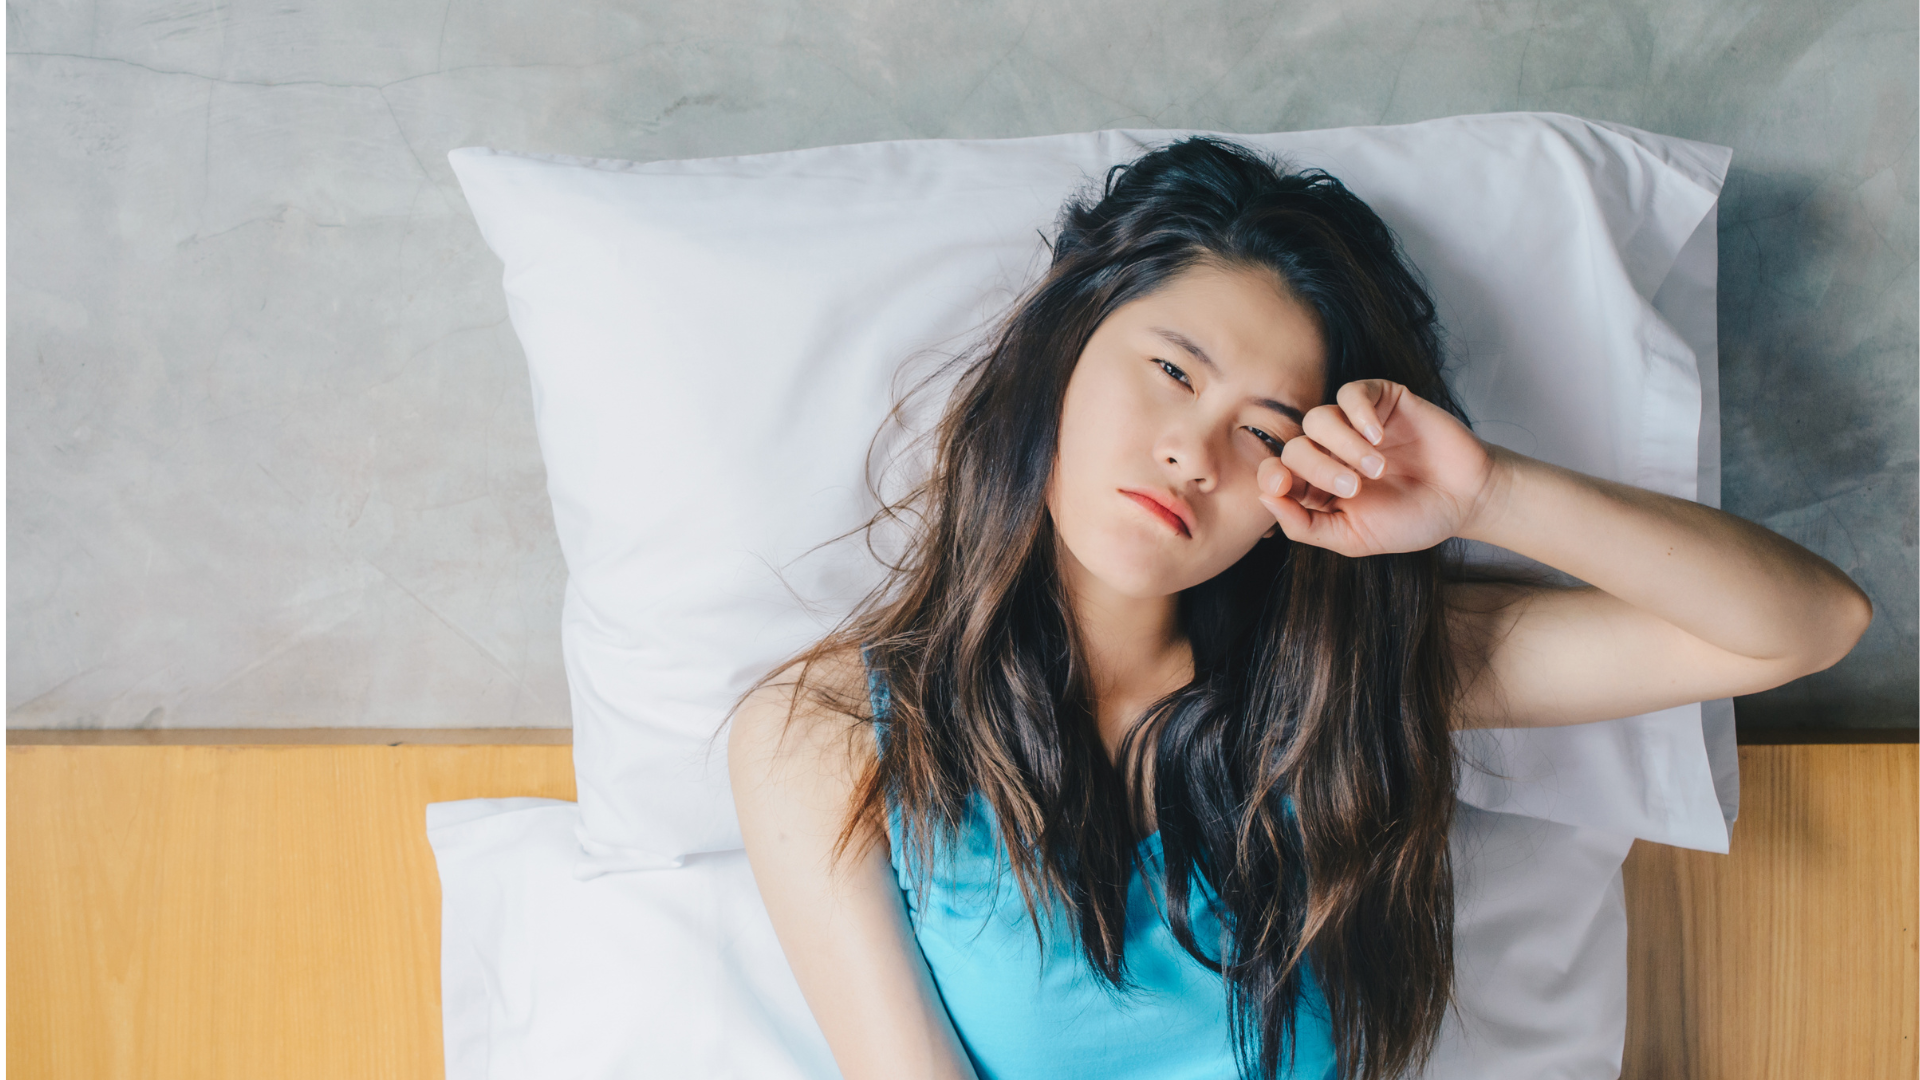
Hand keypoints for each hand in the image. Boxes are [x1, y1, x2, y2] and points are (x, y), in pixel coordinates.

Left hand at [1256, 379, 1504, 556]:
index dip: (1272, 476)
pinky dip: (1359, 414)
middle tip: (1354, 488)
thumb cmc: (1410, 521)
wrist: (1466, 499)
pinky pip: (1351, 393)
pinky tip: (1380, 437)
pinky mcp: (1380, 401)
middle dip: (1316, 468)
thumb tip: (1266, 498)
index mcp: (1316, 486)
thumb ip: (1306, 526)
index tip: (1285, 486)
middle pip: (1295, 446)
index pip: (1275, 473)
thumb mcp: (1353, 538)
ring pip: (1318, 418)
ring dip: (1342, 445)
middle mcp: (1329, 452)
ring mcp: (1353, 424)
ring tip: (1376, 469)